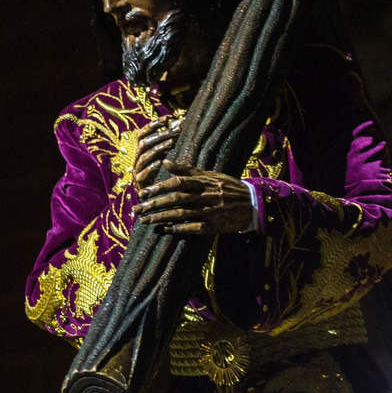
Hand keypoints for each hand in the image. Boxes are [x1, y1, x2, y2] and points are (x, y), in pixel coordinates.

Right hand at [134, 117, 182, 188]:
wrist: (148, 195)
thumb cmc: (156, 172)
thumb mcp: (160, 155)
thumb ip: (166, 142)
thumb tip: (179, 124)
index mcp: (140, 151)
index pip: (141, 133)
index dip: (153, 125)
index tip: (167, 118)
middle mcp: (136, 158)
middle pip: (144, 143)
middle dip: (160, 135)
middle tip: (175, 130)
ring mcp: (136, 170)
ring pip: (144, 157)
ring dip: (158, 149)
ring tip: (171, 143)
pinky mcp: (139, 183)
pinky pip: (142, 174)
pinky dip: (151, 168)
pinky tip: (160, 163)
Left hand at [134, 161, 253, 235]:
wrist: (253, 204)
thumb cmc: (228, 188)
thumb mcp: (210, 175)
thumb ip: (187, 170)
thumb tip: (165, 162)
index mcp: (204, 182)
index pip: (178, 183)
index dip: (159, 187)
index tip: (143, 192)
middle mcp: (206, 196)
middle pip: (176, 199)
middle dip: (155, 204)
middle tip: (138, 209)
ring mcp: (210, 212)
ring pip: (182, 214)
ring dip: (162, 218)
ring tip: (146, 220)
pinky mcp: (214, 226)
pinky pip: (194, 228)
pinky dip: (179, 229)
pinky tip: (166, 230)